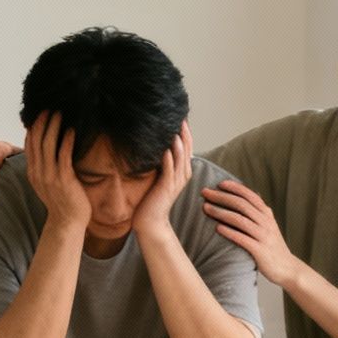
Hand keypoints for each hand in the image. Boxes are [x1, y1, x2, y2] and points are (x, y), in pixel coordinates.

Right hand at [24, 111, 89, 237]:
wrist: (67, 223)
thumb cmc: (62, 201)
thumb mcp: (48, 182)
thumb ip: (46, 166)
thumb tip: (51, 149)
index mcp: (33, 172)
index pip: (29, 145)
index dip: (33, 128)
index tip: (39, 114)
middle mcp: (39, 173)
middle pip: (37, 142)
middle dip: (42, 123)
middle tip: (48, 108)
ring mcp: (50, 177)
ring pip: (48, 146)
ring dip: (53, 127)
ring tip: (59, 114)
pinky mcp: (64, 180)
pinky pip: (64, 157)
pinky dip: (67, 142)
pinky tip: (71, 131)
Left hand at [133, 121, 192, 236]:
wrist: (150, 221)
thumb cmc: (152, 198)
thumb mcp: (160, 177)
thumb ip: (163, 163)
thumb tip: (159, 146)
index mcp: (182, 172)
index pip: (188, 148)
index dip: (186, 133)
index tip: (181, 118)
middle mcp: (182, 175)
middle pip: (187, 149)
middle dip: (185, 133)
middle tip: (181, 117)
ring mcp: (176, 181)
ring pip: (181, 158)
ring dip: (179, 143)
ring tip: (177, 128)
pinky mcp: (166, 187)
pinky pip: (169, 170)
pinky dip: (169, 158)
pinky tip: (166, 148)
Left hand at [202, 179, 300, 286]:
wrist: (287, 268)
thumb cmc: (272, 246)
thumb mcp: (267, 226)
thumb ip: (256, 213)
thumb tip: (241, 199)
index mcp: (267, 214)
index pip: (249, 195)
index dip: (234, 188)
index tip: (219, 183)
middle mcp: (265, 222)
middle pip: (241, 204)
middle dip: (221, 197)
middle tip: (205, 193)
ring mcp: (263, 236)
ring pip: (240, 220)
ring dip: (221, 212)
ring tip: (206, 208)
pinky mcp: (259, 250)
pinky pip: (242, 238)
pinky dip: (229, 232)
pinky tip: (217, 228)